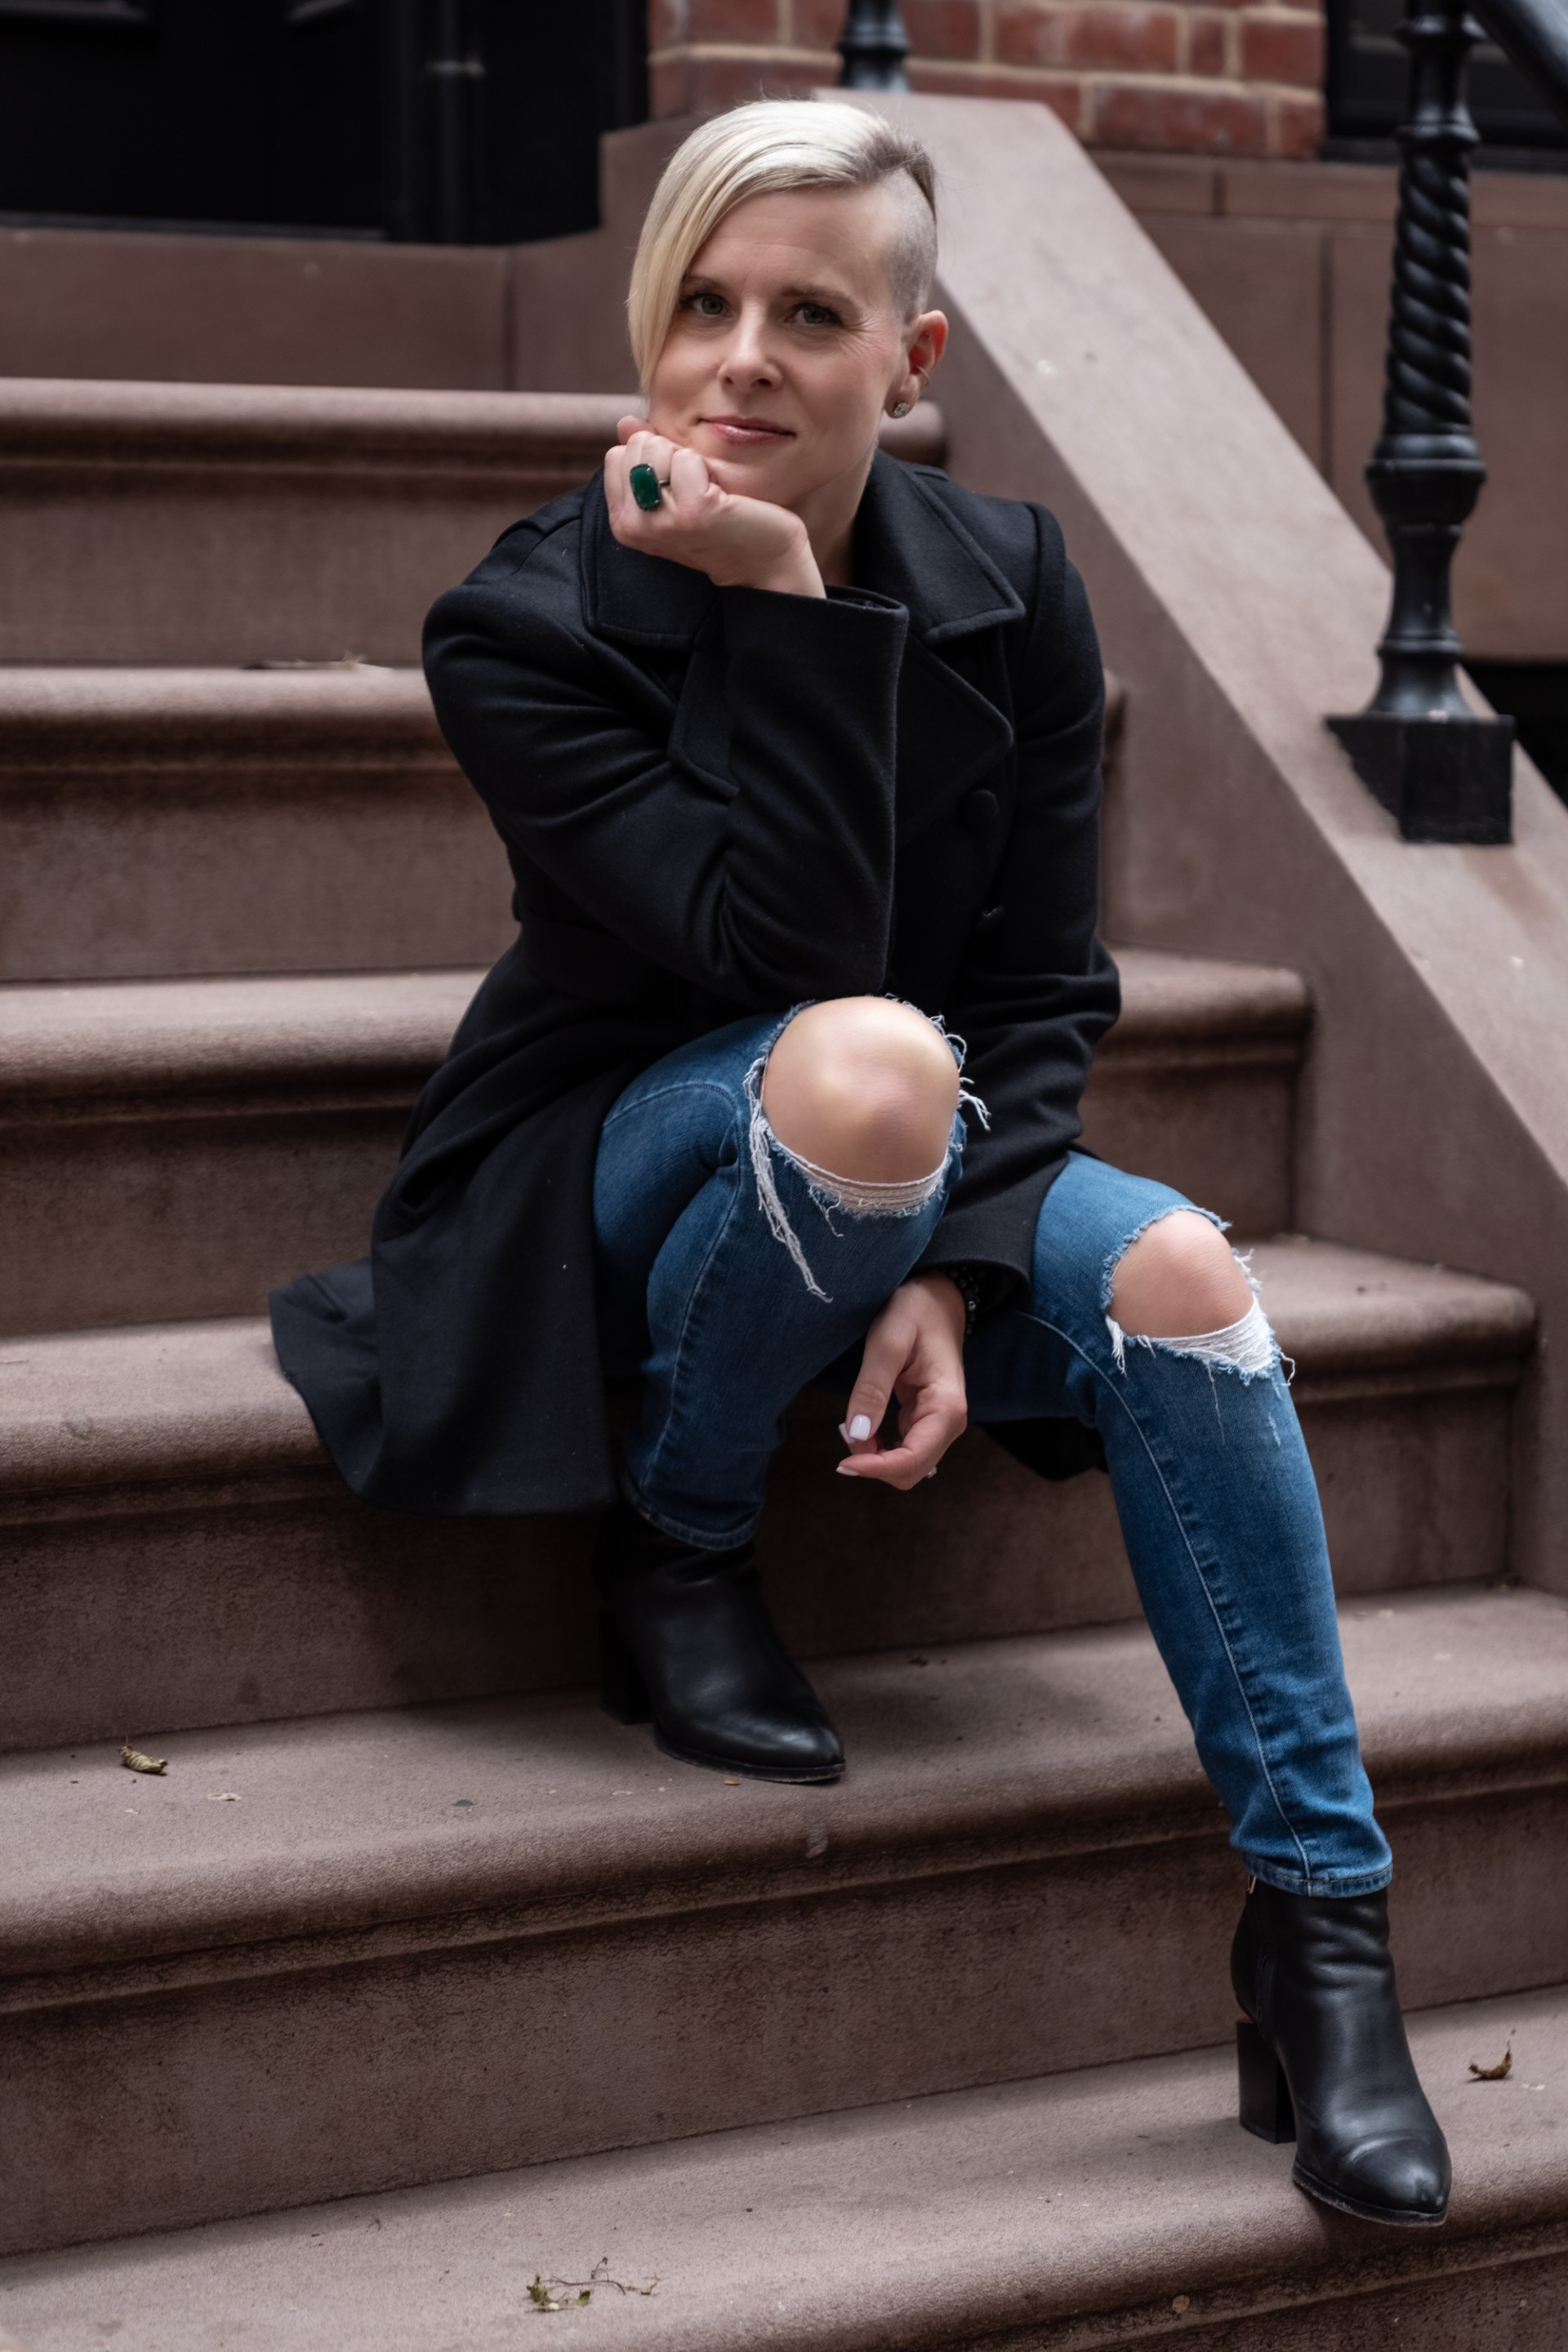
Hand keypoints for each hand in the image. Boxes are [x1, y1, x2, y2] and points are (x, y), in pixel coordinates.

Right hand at [604, 419, 824, 598]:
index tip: (676, 485)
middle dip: (670, 454)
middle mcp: (634, 525)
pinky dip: (707, 466)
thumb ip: (645, 458)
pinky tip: (720, 496)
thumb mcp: (673, 493)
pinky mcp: (692, 511)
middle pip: (638, 445)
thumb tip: (626, 422)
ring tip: (707, 492)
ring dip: (689, 460)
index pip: (617, 454)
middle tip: (695, 489)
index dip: (653, 457)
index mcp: (623, 522)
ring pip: (658, 446)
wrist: (763, 561)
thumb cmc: (721, 523)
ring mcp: (661, 520)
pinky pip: (687, 457)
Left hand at [836, 1273, 967, 1490]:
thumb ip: (872, 1388)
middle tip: (842, 1435)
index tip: (843, 1462)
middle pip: (911, 1471)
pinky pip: (903, 1450)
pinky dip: (879, 1448)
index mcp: (947, 1406)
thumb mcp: (888, 1341)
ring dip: (875, 1458)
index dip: (877, 1468)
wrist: (938, 1297)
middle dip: (874, 1464)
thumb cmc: (915, 1311)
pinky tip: (863, 1425)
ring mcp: (940, 1425)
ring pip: (907, 1466)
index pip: (913, 1459)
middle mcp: (949, 1423)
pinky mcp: (927, 1422)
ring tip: (851, 1425)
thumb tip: (857, 1434)